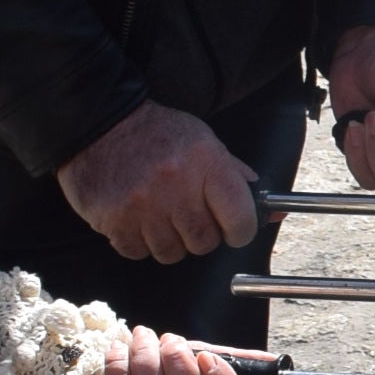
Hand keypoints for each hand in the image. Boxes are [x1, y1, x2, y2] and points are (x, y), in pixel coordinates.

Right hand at [60, 101, 261, 265]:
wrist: (100, 121)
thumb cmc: (159, 134)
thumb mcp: (204, 142)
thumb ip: (236, 178)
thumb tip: (274, 212)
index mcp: (205, 162)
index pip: (240, 218)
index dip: (241, 231)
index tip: (234, 229)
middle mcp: (176, 185)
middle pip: (204, 242)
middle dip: (202, 235)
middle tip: (189, 216)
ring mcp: (142, 204)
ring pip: (171, 253)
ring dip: (169, 241)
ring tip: (160, 216)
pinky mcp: (113, 218)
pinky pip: (138, 252)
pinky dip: (140, 243)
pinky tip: (137, 220)